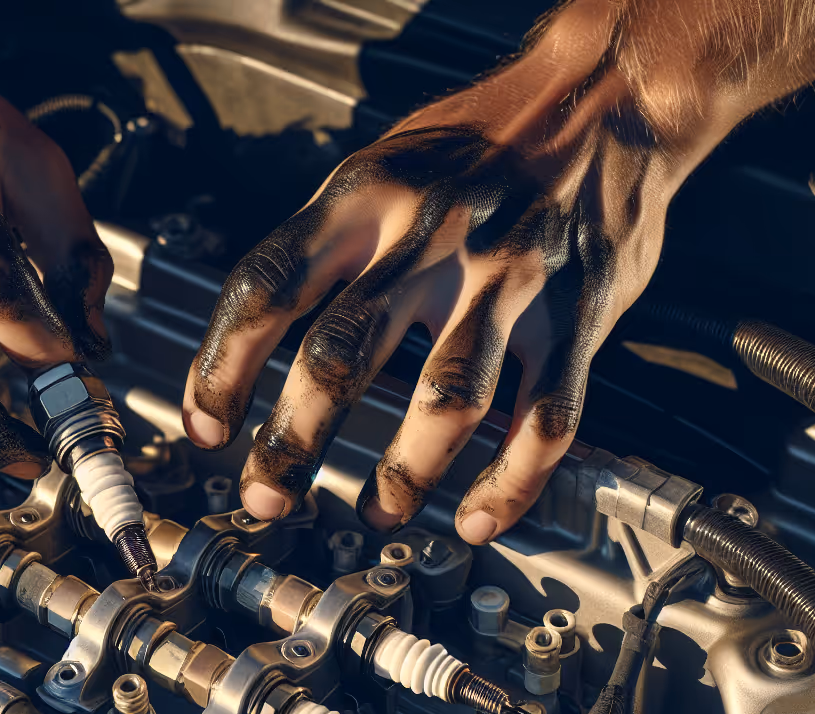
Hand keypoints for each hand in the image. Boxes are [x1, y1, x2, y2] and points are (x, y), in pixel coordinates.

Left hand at [181, 0, 814, 543]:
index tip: (206, 423)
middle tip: (268, 493)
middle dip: (293, 443)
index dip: (223, 366)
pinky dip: (512, 481)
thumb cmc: (487, 132)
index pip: (268, 288)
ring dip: (402, 475)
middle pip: (342, 358)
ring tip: (378, 511)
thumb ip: (327, 236)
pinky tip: (481, 515)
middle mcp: (432, 242)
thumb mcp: (386, 158)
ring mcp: (508, 284)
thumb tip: (255, 325)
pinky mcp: (575, 317)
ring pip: (445, 401)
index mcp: (367, 199)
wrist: (608, 96)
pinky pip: (543, 417)